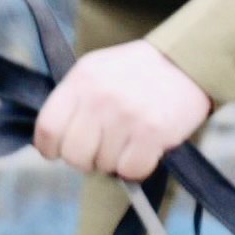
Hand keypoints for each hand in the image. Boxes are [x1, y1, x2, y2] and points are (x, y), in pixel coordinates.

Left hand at [33, 40, 210, 179]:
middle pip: (73, 154)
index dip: (49, 149)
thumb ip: (73, 100)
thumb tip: (53, 141)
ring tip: (128, 141)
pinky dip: (136, 168)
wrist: (187, 63)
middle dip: (85, 159)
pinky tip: (144, 150)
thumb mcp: (96, 71)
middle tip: (101, 149)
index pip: (48, 127)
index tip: (57, 153)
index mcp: (81, 80)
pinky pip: (130, 170)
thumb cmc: (137, 73)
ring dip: (114, 162)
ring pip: (103, 165)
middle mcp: (100, 97)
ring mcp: (126, 115)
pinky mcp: (152, 131)